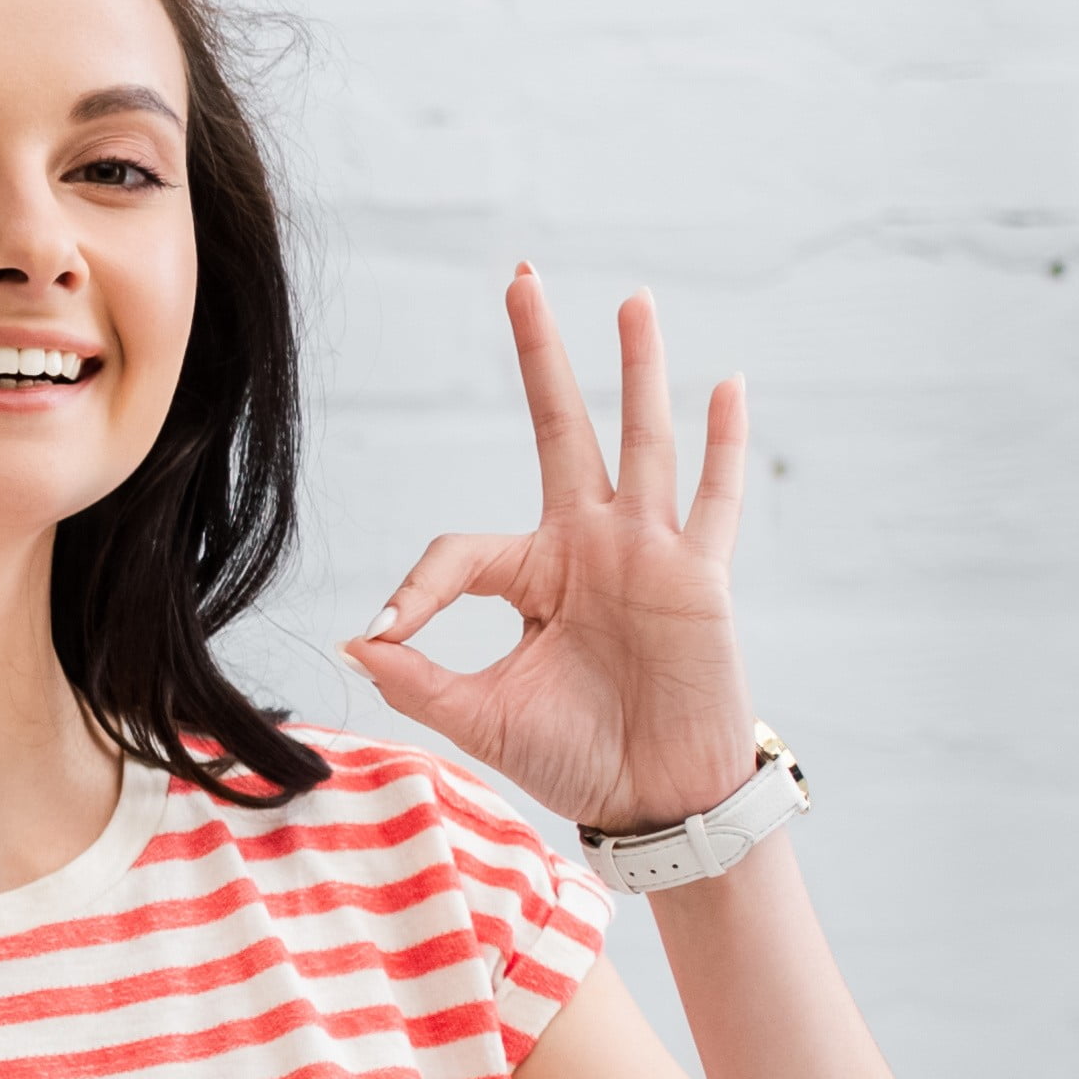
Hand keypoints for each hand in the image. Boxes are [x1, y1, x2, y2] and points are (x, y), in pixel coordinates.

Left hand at [346, 264, 761, 835]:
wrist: (653, 799)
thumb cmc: (574, 757)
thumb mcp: (480, 719)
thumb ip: (420, 678)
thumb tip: (354, 643)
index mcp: (529, 577)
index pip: (457, 552)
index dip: (414, 592)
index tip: (385, 635)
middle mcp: (588, 546)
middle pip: (558, 429)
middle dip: (539, 356)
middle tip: (520, 279)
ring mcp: (647, 553)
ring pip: (640, 443)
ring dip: (637, 371)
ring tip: (633, 302)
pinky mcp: (699, 577)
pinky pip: (715, 501)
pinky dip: (723, 445)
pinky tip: (725, 387)